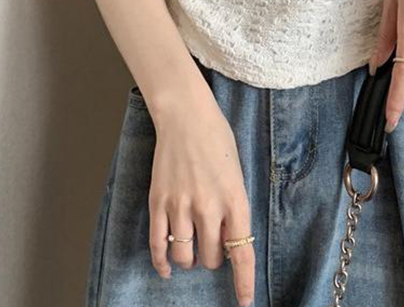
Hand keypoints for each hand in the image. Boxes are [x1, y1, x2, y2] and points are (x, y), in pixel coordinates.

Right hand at [149, 93, 253, 306]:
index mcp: (234, 199)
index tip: (244, 302)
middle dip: (215, 258)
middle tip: (213, 246)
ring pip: (185, 256)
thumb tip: (229, 241)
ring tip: (193, 252)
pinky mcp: (158, 201)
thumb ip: (234, 208)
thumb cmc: (217, 140)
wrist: (186, 116)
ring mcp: (180, 205)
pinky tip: (167, 268)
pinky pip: (158, 244)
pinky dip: (162, 262)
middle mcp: (208, 207)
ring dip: (190, 260)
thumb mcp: (237, 174)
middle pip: (212, 258)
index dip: (243, 283)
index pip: (241, 253)